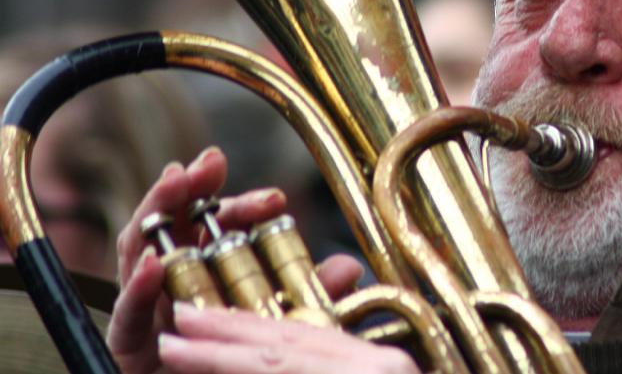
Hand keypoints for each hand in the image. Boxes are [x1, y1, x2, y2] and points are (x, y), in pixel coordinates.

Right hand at [107, 146, 363, 372]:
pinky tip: (151, 263)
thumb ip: (311, 298)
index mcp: (211, 271)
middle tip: (210, 161)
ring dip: (154, 211)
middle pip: (177, 225)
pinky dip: (138, 286)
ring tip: (174, 181)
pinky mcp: (129, 344)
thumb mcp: (286, 325)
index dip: (246, 208)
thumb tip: (348, 266)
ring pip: (139, 252)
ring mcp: (149, 309)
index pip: (224, 229)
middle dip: (190, 187)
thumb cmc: (242, 362)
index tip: (276, 199)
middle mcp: (176, 283)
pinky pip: (127, 313)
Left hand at [159, 303, 417, 373]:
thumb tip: (280, 362)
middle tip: (178, 324)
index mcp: (381, 365)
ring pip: (284, 365)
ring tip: (176, 349)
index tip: (208, 318)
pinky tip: (210, 373)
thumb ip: (337, 369)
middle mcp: (378, 368)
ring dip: (224, 357)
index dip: (251, 324)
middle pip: (288, 345)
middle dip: (226, 335)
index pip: (306, 336)